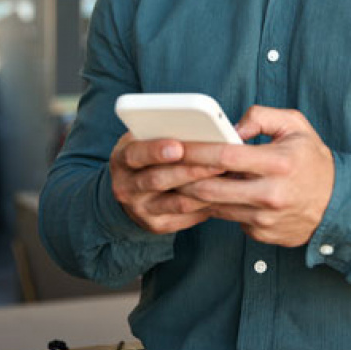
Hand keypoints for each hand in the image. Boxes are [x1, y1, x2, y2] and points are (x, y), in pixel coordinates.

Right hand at [109, 132, 224, 233]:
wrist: (131, 189)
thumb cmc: (148, 153)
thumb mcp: (146, 137)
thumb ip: (167, 129)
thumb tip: (211, 124)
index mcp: (122, 158)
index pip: (135, 154)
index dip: (156, 151)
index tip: (179, 147)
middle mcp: (126, 187)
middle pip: (159, 179)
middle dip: (191, 170)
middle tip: (219, 161)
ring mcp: (141, 209)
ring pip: (177, 202)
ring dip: (205, 189)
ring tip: (228, 176)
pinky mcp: (157, 225)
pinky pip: (186, 217)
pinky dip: (206, 205)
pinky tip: (223, 193)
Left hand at [178, 105, 334, 246]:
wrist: (338, 204)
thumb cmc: (312, 159)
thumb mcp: (295, 125)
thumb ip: (261, 116)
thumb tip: (230, 128)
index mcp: (278, 162)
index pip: (226, 155)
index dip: (197, 150)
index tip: (176, 144)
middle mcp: (270, 193)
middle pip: (211, 188)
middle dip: (184, 178)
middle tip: (165, 167)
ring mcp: (265, 218)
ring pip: (215, 206)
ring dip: (194, 194)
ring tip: (178, 179)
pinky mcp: (261, 233)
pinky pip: (229, 218)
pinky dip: (217, 206)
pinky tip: (209, 194)